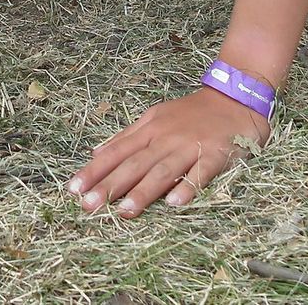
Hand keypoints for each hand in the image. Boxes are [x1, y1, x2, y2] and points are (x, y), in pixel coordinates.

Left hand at [67, 88, 269, 216]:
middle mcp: (165, 138)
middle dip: (110, 185)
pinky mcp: (216, 154)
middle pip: (134, 164)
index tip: (73, 189)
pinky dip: (188, 187)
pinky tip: (175, 203)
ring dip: (143, 191)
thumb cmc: (191, 113)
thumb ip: (126, 137)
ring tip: (125, 211)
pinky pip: (200, 172)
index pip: (115, 152)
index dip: (94, 171)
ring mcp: (190, 145)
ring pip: (163, 170)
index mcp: (148, 129)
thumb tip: (95, 153)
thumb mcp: (154, 118)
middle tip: (89, 206)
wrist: (234, 96)